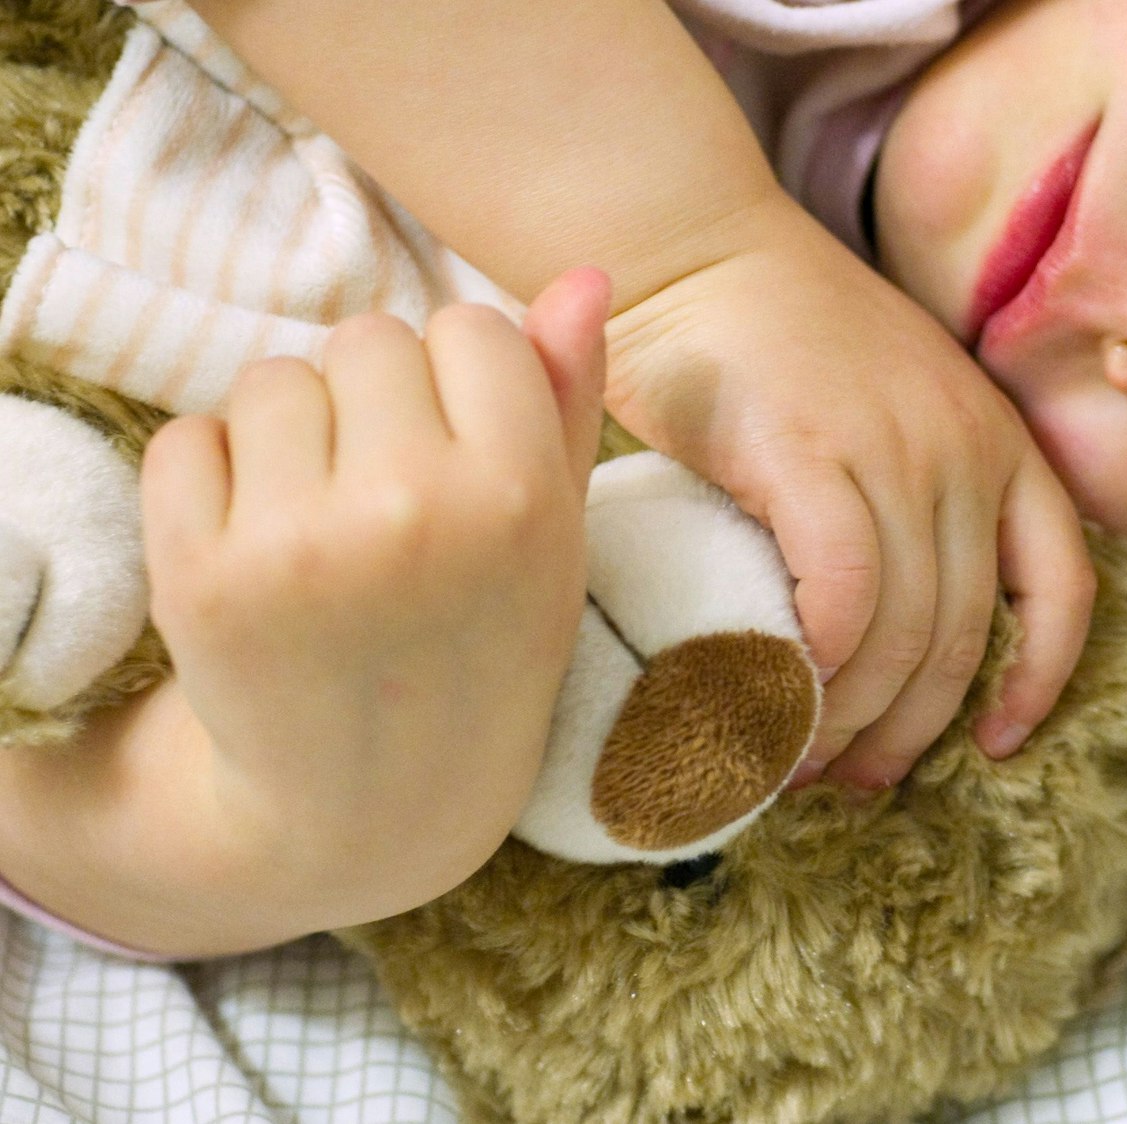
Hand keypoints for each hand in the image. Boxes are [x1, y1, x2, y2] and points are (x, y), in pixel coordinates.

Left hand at [139, 269, 608, 922]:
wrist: (370, 805)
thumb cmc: (478, 649)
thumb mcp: (554, 539)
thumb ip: (567, 401)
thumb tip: (583, 274)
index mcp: (521, 498)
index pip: (471, 328)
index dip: (463, 385)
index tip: (461, 461)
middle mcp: (415, 513)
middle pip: (368, 338)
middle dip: (372, 401)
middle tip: (386, 503)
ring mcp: (301, 547)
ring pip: (273, 380)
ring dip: (288, 434)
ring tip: (322, 528)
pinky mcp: (199, 576)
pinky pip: (189, 440)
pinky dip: (211, 482)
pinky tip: (258, 555)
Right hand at [604, 200, 1094, 792]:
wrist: (693, 246)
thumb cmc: (777, 338)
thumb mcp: (889, 410)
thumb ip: (909, 497)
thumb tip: (880, 635)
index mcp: (1001, 443)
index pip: (1064, 586)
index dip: (1041, 680)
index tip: (999, 744)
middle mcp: (967, 451)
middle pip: (965, 636)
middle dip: (910, 731)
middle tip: (848, 780)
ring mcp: (896, 452)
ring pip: (904, 635)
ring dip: (848, 720)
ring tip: (792, 760)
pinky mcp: (814, 457)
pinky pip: (843, 601)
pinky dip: (815, 668)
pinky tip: (773, 697)